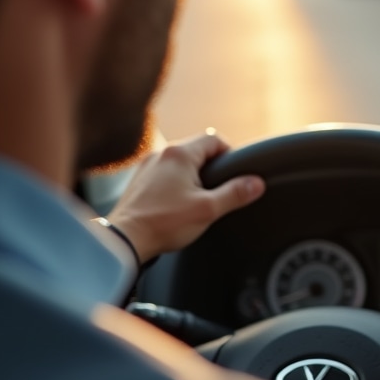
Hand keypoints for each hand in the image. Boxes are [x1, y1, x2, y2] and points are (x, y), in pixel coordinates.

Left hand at [108, 133, 264, 263]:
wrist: (123, 240)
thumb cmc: (164, 223)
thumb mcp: (208, 209)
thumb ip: (235, 194)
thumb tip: (257, 183)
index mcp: (180, 154)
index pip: (214, 139)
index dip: (230, 153)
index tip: (235, 172)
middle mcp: (161, 153)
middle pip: (196, 148)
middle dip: (211, 165)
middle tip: (218, 188)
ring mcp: (146, 166)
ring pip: (179, 161)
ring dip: (192, 174)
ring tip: (198, 197)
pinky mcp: (137, 180)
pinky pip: (163, 172)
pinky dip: (174, 181)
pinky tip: (176, 203)